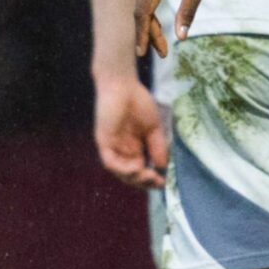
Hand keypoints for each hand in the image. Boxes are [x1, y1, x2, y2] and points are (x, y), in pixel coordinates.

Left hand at [92, 71, 167, 189]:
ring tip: (149, 177)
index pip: (141, 169)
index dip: (151, 178)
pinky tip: (136, 168)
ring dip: (134, 178)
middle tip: (158, 183)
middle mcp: (122, 151)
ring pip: (119, 172)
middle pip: (130, 175)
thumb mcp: (154, 128)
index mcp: (134, 147)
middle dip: (144, 182)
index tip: (164, 182)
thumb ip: (158, 146)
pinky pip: (110, 162)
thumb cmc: (138, 102)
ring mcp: (112, 147)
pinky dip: (122, 169)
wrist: (123, 86)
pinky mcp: (104, 142)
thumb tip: (163, 166)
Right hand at [135, 0, 224, 54]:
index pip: (144, 13)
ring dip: (151, 22)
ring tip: (163, 43)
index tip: (142, 54)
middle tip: (163, 54)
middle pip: (141, 10)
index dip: (143, 35)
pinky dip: (151, 8)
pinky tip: (159, 22)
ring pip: (143, 1)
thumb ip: (188, 11)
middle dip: (150, 33)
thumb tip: (181, 38)